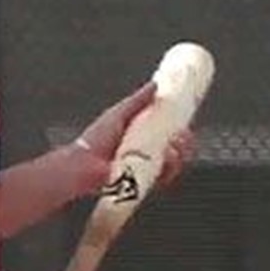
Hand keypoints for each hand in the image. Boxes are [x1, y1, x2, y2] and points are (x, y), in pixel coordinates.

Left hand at [72, 80, 198, 193]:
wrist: (84, 162)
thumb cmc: (97, 139)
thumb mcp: (119, 114)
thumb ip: (138, 100)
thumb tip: (156, 85)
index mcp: (145, 140)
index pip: (172, 138)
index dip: (182, 133)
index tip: (185, 126)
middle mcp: (149, 157)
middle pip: (179, 153)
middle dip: (186, 144)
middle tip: (181, 137)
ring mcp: (147, 172)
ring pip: (175, 166)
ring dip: (180, 156)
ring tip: (172, 148)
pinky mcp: (144, 185)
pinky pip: (165, 179)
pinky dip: (170, 168)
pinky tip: (166, 158)